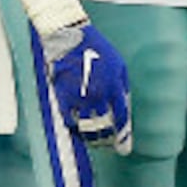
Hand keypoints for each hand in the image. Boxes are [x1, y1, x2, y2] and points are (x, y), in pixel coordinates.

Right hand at [40, 18, 132, 152]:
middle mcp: (98, 94)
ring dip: (92, 139)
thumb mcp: (119, 66)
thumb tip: (123, 112)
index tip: (123, 149)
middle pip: (104, 128)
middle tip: (109, 147)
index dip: (123, 137)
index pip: (120, 119)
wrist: (70, 38)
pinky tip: (78, 129)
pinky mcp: (63, 96)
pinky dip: (74, 128)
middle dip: (108, 142)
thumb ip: (122, 90)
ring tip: (95, 142)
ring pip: (86, 128)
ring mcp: (79, 96)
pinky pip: (69, 120)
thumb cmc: (98, 50)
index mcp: (114, 86)